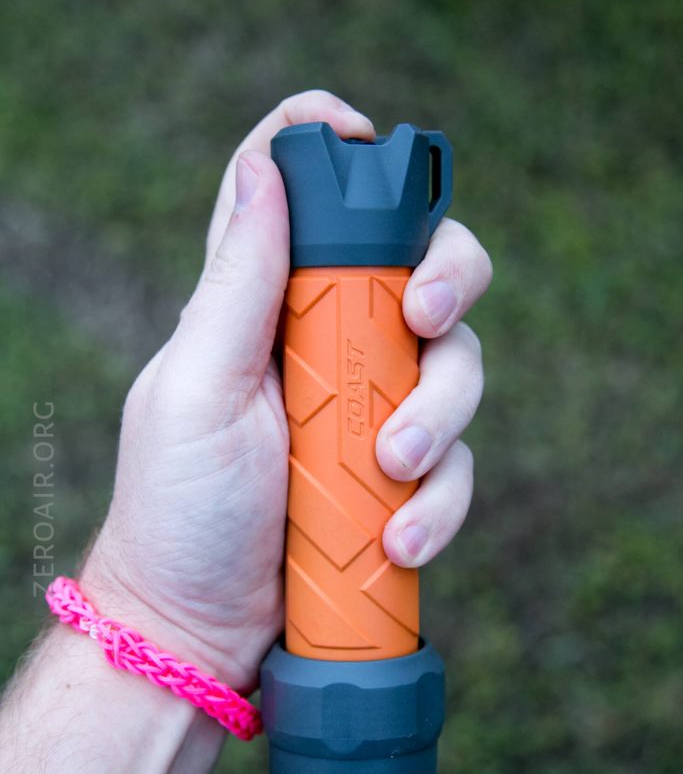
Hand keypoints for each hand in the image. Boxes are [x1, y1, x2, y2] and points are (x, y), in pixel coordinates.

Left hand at [83, 91, 490, 694]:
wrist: (200, 625)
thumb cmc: (180, 505)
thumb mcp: (197, 387)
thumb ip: (235, 281)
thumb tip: (265, 168)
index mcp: (263, 305)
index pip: (309, 201)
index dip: (347, 158)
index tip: (373, 148)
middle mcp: (329, 346)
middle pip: (424, 266)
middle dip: (448, 277)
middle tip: (424, 320)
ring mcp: (373, 412)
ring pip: (458, 368)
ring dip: (439, 416)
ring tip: (390, 472)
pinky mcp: (402, 478)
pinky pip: (457, 466)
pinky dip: (441, 501)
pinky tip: (398, 540)